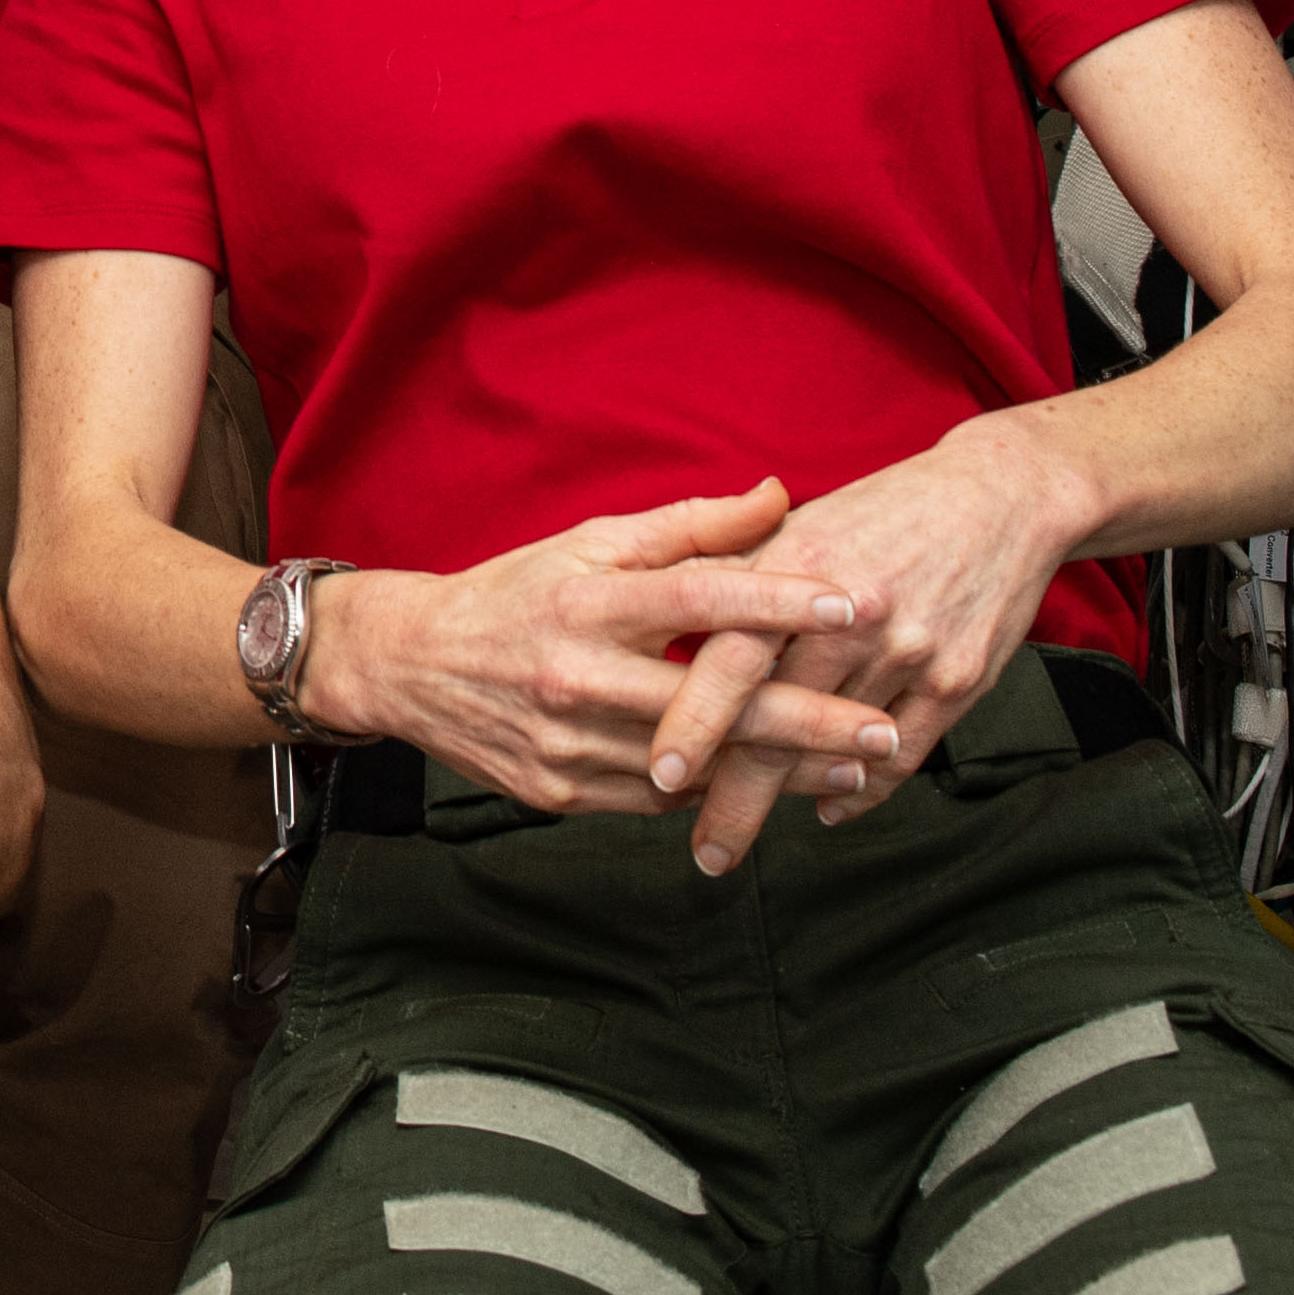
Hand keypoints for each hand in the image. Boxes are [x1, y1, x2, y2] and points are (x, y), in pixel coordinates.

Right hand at [304, 481, 894, 818]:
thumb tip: (779, 495)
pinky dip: (716, 790)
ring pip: (694, 765)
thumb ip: (689, 527)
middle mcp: (577, 676)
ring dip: (781, 771)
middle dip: (809, 721)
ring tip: (856, 768)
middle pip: (711, 703)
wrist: (408, 667)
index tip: (854, 601)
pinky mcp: (561, 793)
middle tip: (885, 731)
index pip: (696, 596)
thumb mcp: (589, 544)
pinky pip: (657, 799)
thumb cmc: (514, 594)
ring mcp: (568, 742)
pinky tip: (774, 786)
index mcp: (587, 602)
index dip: (778, 599)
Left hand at [660, 419, 1098, 872]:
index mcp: (799, 566)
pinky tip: (831, 804)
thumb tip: (663, 627)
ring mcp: (910, 650)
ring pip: (836, 749)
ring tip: (743, 833)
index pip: (731, 657)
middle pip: (779, 723)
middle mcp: (854, 614)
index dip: (693, 719)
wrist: (999, 497)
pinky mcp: (959, 680)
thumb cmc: (881, 512)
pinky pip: (901, 756)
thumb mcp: (799, 526)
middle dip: (736, 797)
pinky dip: (862, 789)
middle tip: (702, 850)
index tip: (659, 773)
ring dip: (790, 797)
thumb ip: (730, 576)